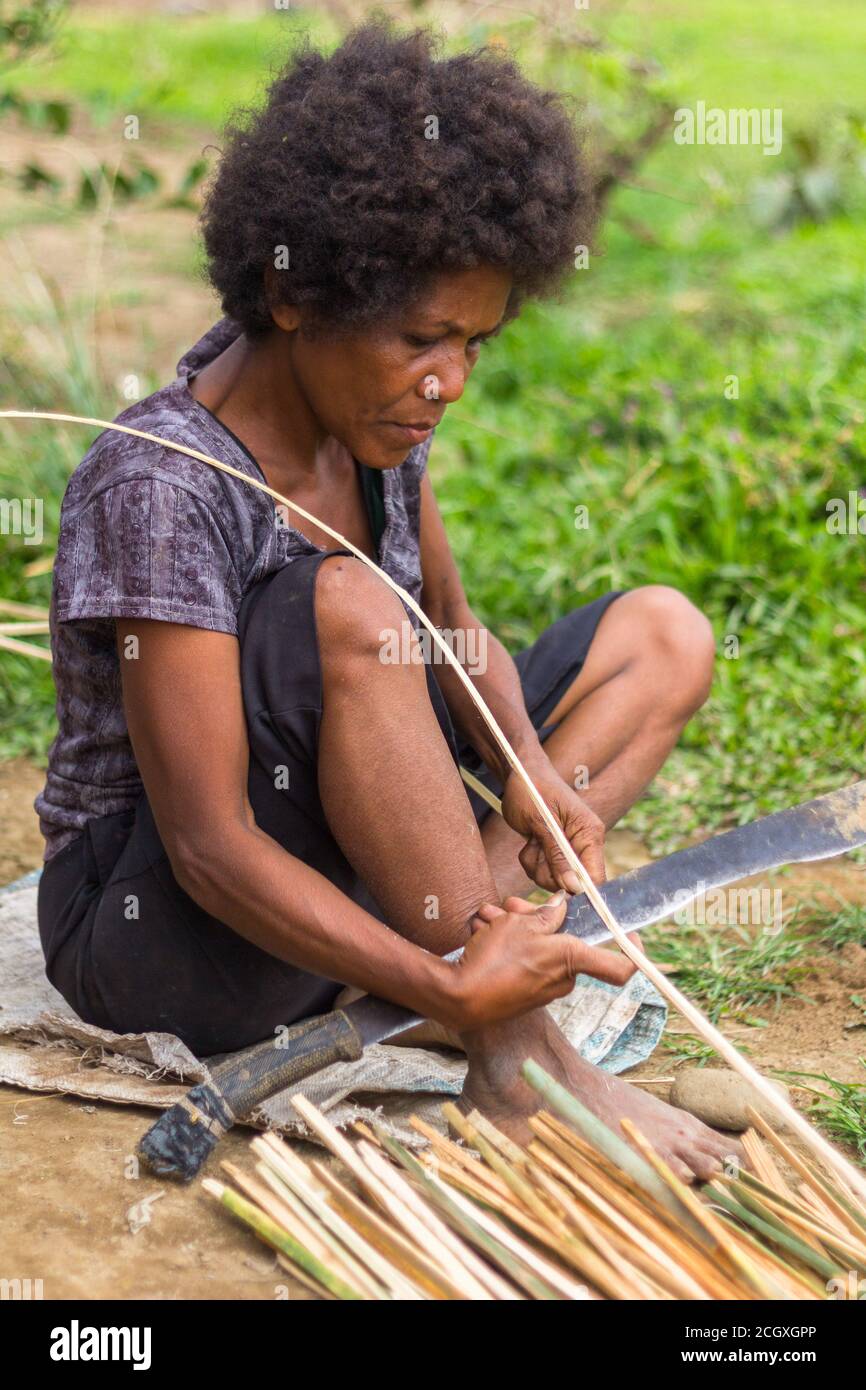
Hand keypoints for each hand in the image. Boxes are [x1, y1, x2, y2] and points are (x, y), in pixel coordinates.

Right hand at [443, 891, 637, 1031]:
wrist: (460, 998)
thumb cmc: (495, 960)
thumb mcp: (520, 924)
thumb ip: (546, 914)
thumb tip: (561, 906)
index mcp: (572, 960)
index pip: (620, 968)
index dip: (633, 952)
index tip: (632, 934)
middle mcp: (564, 978)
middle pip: (565, 942)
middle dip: (540, 918)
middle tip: (513, 905)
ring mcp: (543, 988)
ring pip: (539, 947)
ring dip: (516, 927)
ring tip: (489, 915)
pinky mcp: (524, 992)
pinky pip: (524, 960)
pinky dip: (507, 943)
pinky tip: (484, 930)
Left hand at [500, 762, 605, 891]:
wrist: (519, 775)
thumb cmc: (532, 790)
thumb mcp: (541, 822)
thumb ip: (557, 855)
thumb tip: (574, 886)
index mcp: (590, 833)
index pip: (595, 876)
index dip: (578, 889)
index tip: (555, 886)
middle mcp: (584, 843)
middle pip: (572, 882)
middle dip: (548, 872)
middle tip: (536, 848)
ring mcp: (570, 849)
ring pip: (554, 879)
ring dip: (537, 865)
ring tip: (532, 839)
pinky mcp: (555, 852)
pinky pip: (543, 871)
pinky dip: (532, 860)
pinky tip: (530, 840)